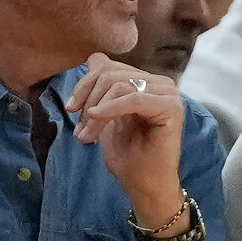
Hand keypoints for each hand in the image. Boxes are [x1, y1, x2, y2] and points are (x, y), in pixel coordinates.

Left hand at [67, 55, 186, 223]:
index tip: (70, 108)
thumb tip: (94, 58)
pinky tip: (95, 119)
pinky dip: (110, 108)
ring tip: (86, 136)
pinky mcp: (171, 108)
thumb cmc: (126, 153)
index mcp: (144, 81)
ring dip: (95, 111)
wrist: (142, 182)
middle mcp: (159, 83)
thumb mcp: (104, 115)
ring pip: (119, 85)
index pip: (107, 66)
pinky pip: (134, 98)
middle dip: (87, 99)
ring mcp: (167, 94)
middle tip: (79, 129)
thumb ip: (101, 87)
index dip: (84, 84)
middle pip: (110, 74)